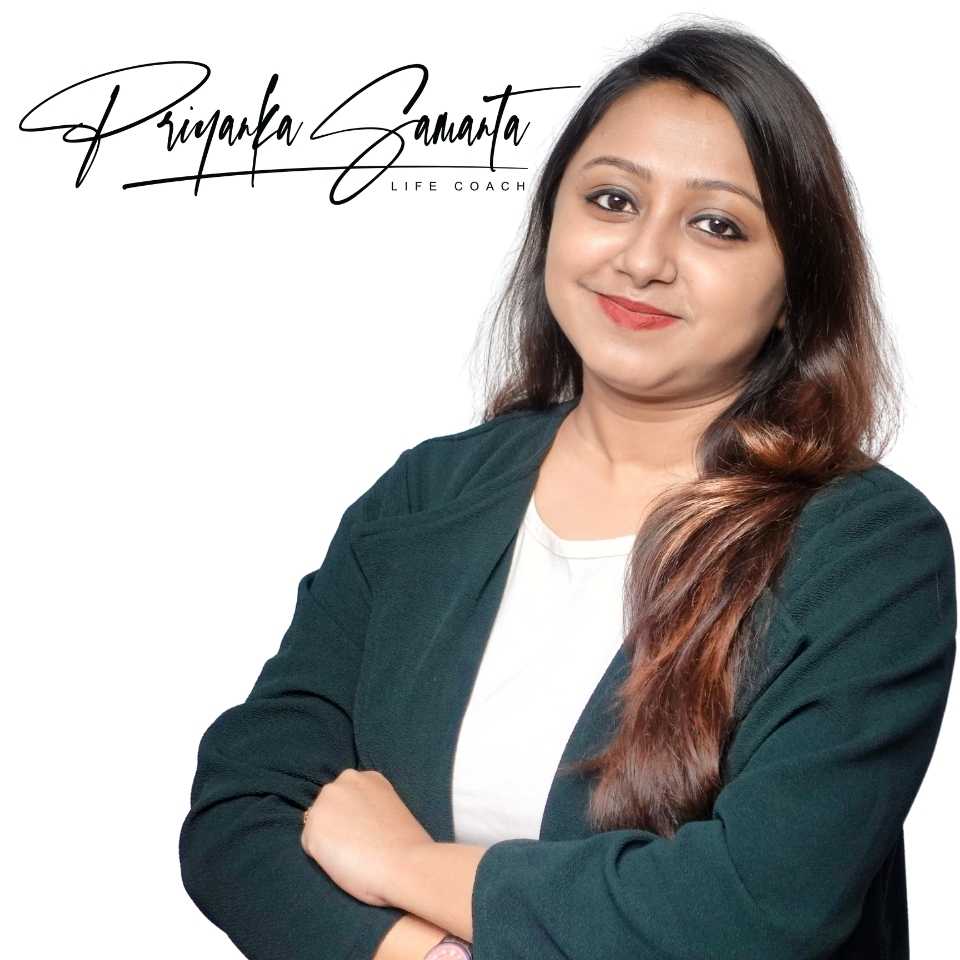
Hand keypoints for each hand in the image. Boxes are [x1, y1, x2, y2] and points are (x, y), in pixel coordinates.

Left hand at [300, 768, 433, 907]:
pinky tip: (342, 862)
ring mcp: (326, 802)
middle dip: (338, 825)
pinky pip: (311, 845)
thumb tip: (356, 820)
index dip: (355, 819)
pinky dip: (322, 857)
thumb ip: (371, 806)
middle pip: (330, 807)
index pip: (349, 798)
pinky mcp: (313, 827)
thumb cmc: (406, 846)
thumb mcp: (391, 809)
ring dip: (328, 839)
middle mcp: (343, 781)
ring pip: (318, 825)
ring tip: (351, 855)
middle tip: (358, 845)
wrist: (406, 864)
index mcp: (368, 776)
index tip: (367, 833)